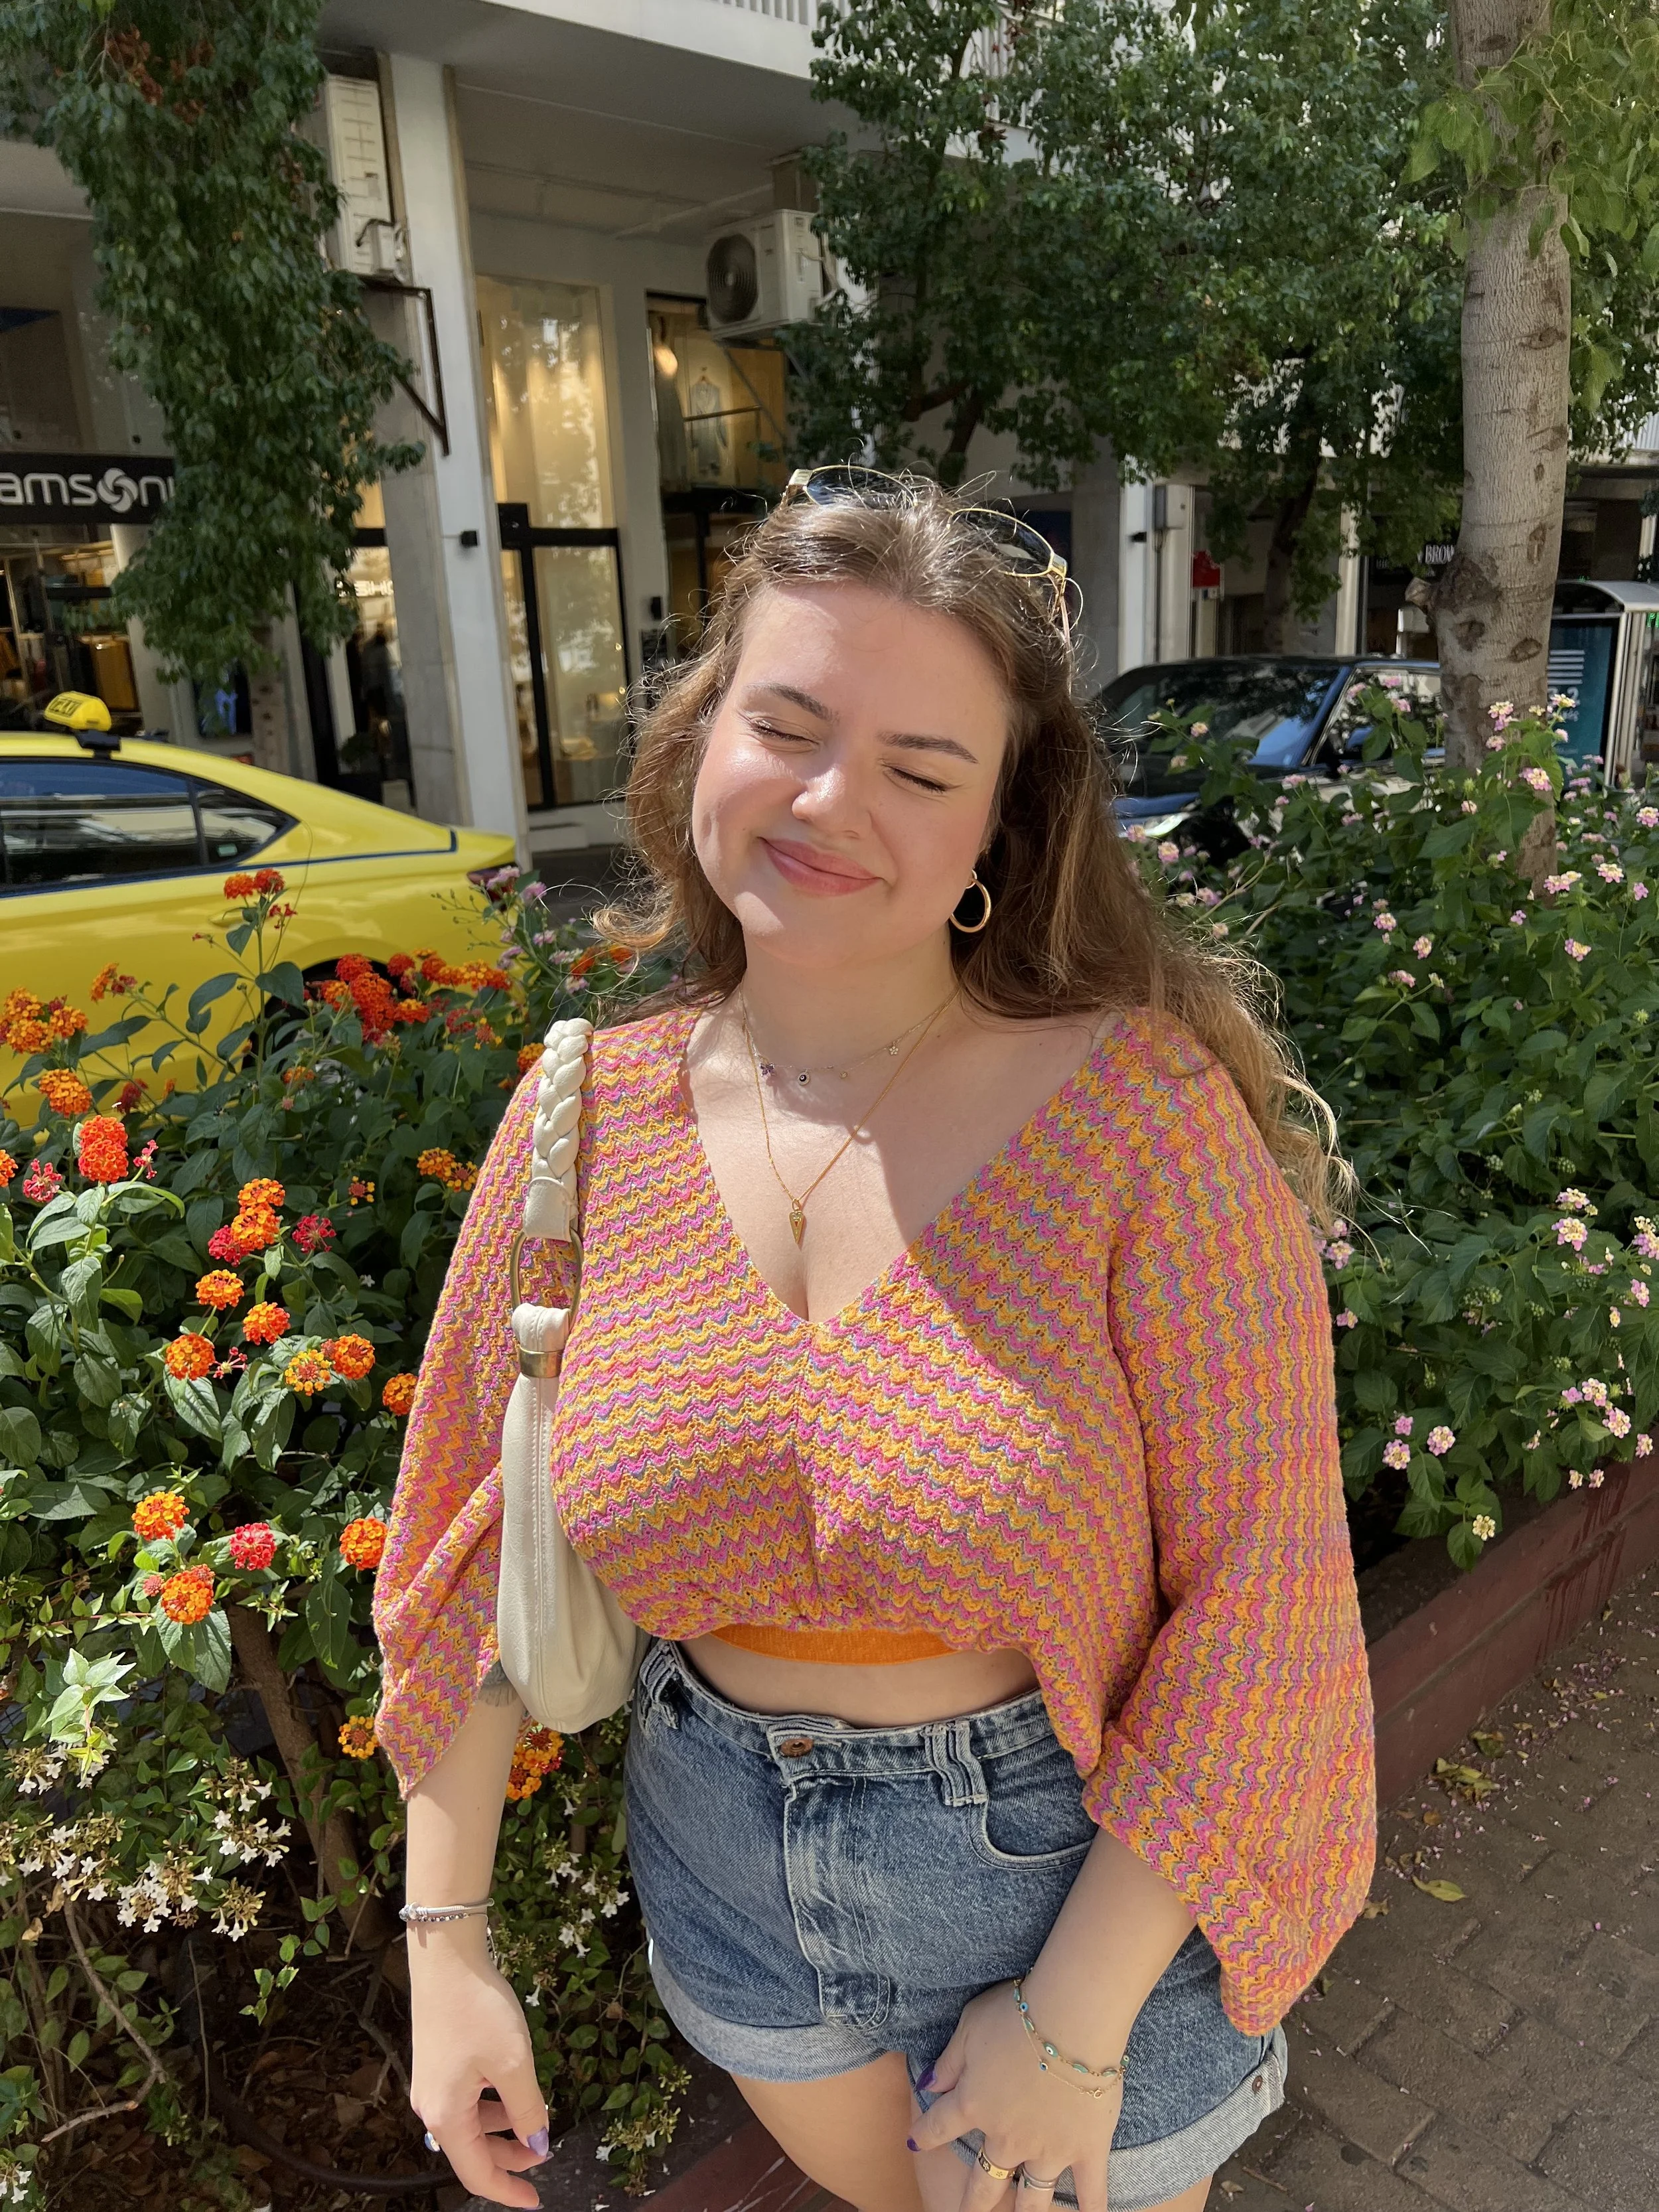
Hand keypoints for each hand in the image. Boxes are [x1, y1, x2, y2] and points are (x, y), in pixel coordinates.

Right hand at [407, 1923, 549, 2207]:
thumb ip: (527, 2108)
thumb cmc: (478, 2010)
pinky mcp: (438, 2063)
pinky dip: (491, 2104)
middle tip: (543, 2156)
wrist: (445, 1957)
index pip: (476, 2173)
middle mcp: (431, 2107)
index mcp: (446, 2115)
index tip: (535, 2202)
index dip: (507, 2190)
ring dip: (502, 2129)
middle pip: (472, 2151)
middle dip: (509, 2159)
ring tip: (535, 2118)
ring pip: (470, 2124)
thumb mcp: (513, 2062)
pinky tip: (513, 2088)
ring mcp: (432, 2084)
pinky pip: (466, 2100)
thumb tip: (538, 2143)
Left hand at [908, 1978, 1121, 2211]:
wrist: (1072, 2019)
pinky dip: (1091, 2210)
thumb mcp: (970, 2025)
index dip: (925, 2133)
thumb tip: (927, 2086)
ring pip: (1031, 2197)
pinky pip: (1090, 2192)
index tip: (914, 2141)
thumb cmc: (1017, 2014)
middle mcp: (1006, 2137)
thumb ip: (949, 2061)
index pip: (939, 2125)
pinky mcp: (1086, 2149)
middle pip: (984, 2181)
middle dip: (972, 2203)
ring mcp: (1047, 2149)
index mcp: (973, 2104)